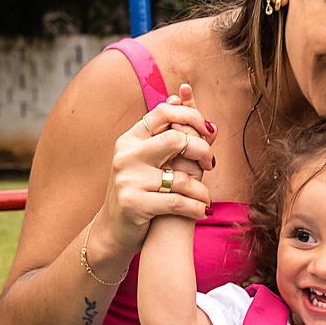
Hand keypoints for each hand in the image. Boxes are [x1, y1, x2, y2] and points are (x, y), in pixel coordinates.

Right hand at [99, 88, 215, 251]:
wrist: (114, 230)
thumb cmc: (140, 191)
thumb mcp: (150, 158)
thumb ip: (167, 130)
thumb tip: (182, 94)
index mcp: (130, 138)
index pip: (164, 112)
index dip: (192, 116)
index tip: (210, 131)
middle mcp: (126, 155)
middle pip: (176, 139)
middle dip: (202, 150)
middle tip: (211, 163)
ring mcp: (128, 179)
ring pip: (181, 177)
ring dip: (202, 190)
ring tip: (206, 198)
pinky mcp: (134, 204)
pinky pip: (177, 203)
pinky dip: (196, 208)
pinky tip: (203, 211)